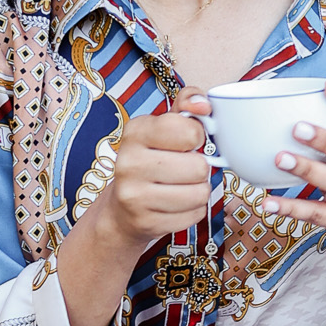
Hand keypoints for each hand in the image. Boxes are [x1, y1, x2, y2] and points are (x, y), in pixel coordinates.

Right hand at [92, 85, 212, 255]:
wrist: (122, 209)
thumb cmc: (151, 161)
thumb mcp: (163, 126)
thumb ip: (186, 105)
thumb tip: (204, 104)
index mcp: (135, 131)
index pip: (189, 130)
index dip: (197, 137)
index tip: (187, 142)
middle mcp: (129, 162)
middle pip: (199, 166)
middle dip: (199, 168)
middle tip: (183, 169)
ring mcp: (135, 195)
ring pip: (200, 193)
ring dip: (199, 191)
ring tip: (181, 187)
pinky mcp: (146, 222)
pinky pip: (195, 215)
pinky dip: (193, 211)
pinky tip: (175, 205)